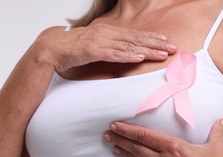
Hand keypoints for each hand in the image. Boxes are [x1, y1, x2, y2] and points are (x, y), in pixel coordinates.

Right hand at [33, 24, 176, 71]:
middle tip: (172, 48)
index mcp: (107, 32)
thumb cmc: (71, 49)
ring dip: (147, 50)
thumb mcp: (94, 47)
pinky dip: (127, 56)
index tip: (165, 41)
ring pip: (129, 46)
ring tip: (162, 54)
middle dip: (156, 43)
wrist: (50, 50)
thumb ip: (108, 49)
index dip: (150, 38)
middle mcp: (106, 34)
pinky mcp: (92, 51)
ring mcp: (99, 41)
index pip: (133, 35)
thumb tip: (121, 55)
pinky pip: (113, 54)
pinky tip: (139, 57)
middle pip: (135, 39)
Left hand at [103, 119, 222, 156]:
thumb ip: (217, 130)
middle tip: (106, 135)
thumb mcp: (217, 145)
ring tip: (114, 148)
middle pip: (137, 149)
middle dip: (120, 140)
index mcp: (175, 147)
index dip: (128, 130)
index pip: (145, 136)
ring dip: (126, 156)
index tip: (115, 125)